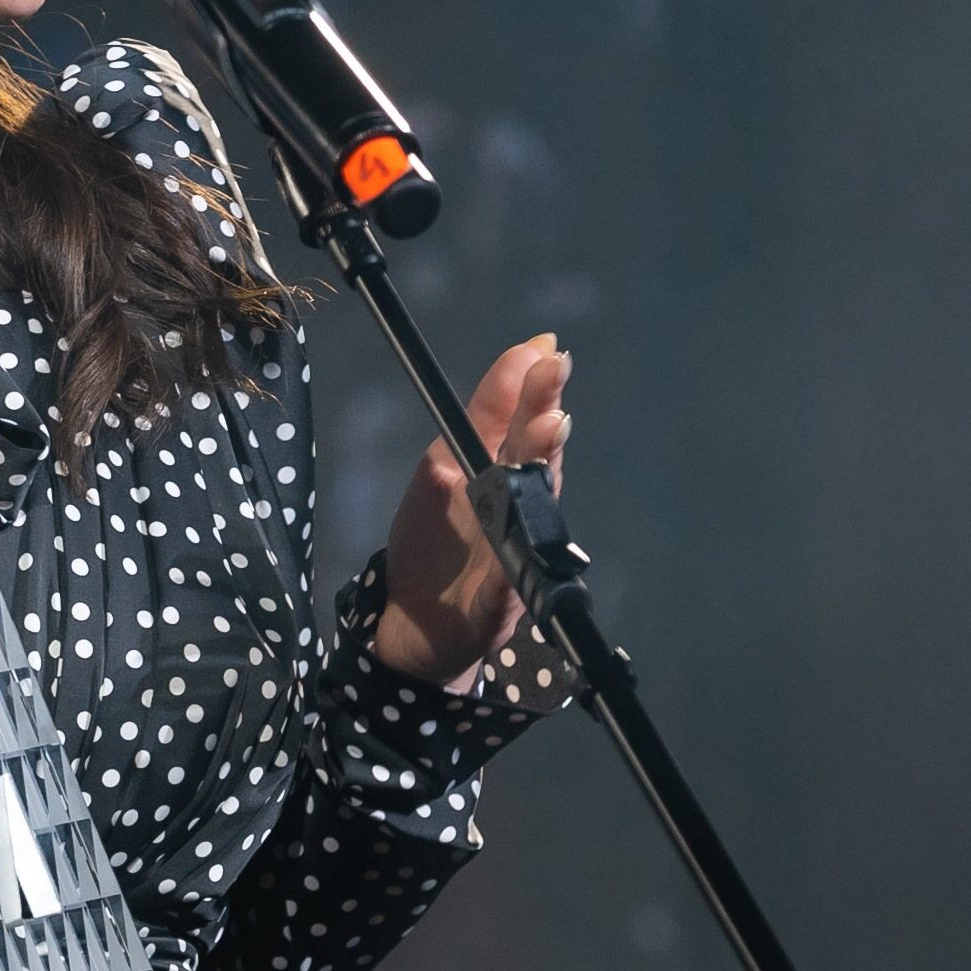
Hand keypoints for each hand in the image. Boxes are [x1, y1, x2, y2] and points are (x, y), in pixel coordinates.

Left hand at [373, 335, 574, 689]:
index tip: (545, 350)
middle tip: (552, 376)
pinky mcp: (502, 601)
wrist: (418, 620)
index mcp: (503, 470)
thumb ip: (488, 412)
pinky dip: (514, 569)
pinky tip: (516, 550)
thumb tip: (525, 352)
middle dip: (543, 417)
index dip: (534, 386)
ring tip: (545, 432)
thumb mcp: (447, 465)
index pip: (524, 419)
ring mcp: (516, 553)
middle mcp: (518, 506)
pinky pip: (510, 583)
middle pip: (536, 456)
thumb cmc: (438, 539)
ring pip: (533, 510)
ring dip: (539, 472)